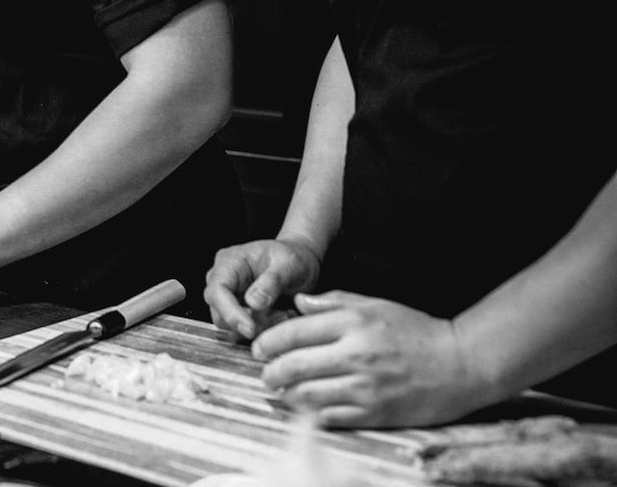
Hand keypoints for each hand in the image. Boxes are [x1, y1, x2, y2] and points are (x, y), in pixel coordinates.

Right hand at [204, 236, 320, 339]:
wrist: (302, 262)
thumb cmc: (294, 257)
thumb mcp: (289, 265)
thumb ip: (272, 282)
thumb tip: (253, 303)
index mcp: (230, 262)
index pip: (217, 291)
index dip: (230, 313)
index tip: (251, 329)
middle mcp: (223, 280)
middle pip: (220, 313)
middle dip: (250, 323)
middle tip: (281, 316)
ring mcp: (229, 297)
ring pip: (231, 327)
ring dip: (259, 328)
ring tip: (284, 314)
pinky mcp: (238, 312)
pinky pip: (243, 331)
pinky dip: (262, 331)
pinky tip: (280, 317)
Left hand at [253, 291, 481, 427]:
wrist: (461, 365)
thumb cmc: (416, 331)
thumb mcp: (375, 304)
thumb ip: (332, 303)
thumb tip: (297, 304)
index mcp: (353, 323)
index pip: (295, 332)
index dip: (268, 341)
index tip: (259, 347)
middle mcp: (355, 354)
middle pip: (294, 365)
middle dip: (269, 371)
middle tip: (264, 372)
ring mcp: (364, 387)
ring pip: (306, 395)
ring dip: (284, 395)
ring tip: (279, 391)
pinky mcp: (374, 414)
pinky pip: (329, 417)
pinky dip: (308, 414)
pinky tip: (302, 408)